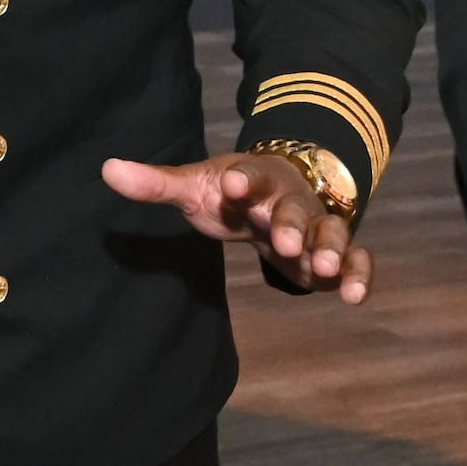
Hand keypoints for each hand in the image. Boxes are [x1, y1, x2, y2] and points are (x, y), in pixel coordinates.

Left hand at [101, 149, 369, 302]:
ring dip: (331, 248)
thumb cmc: (231, 192)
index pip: (251, 175)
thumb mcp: (195, 187)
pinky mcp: (335, 253)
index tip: (233, 184)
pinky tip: (355, 297)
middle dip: (293, 224)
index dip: (244, 179)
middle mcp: (290, 200)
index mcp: (255, 180)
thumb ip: (156, 183)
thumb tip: (106, 169)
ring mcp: (317, 225)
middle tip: (285, 243)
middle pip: (296, 208)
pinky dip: (360, 273)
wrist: (280, 190)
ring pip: (332, 232)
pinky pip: (357, 259)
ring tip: (326, 269)